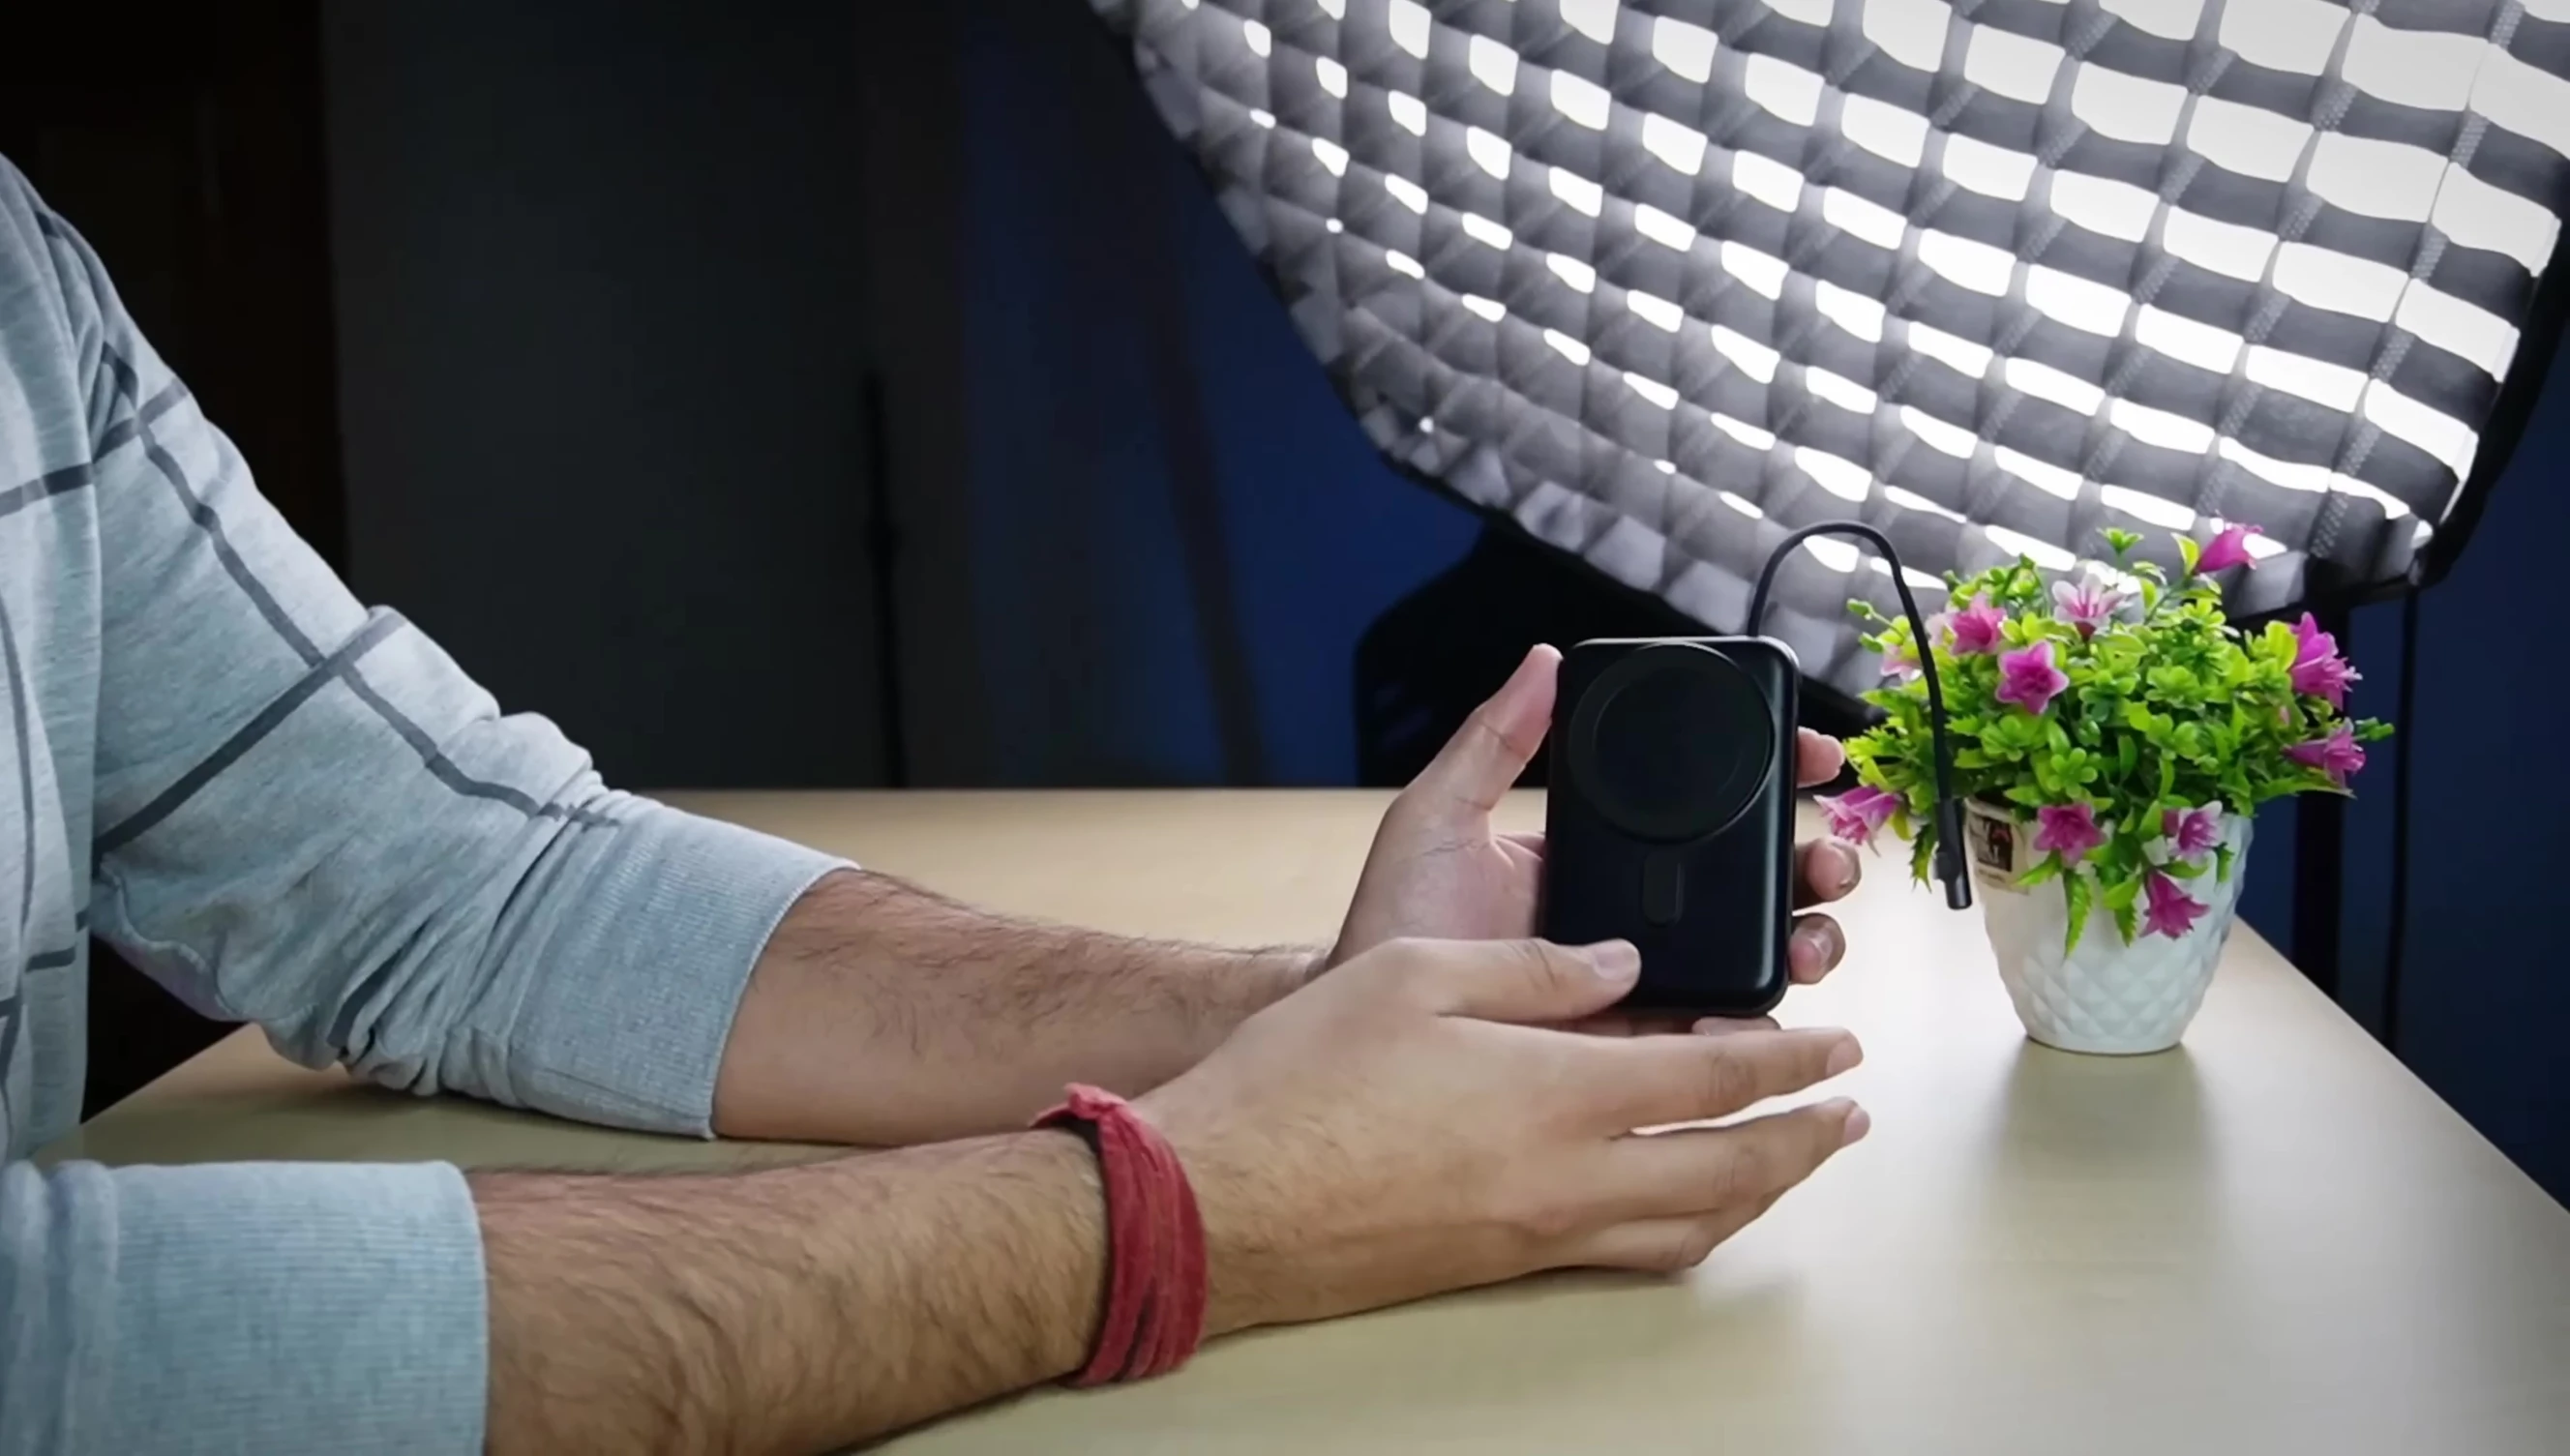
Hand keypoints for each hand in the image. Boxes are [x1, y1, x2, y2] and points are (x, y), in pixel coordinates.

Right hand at [1141, 936, 1868, 1333]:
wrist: (1223, 1200)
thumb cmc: (1301, 1082)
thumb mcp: (1416, 974)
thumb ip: (1535, 969)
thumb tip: (1620, 963)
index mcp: (1557, 1090)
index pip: (1716, 1077)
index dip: (1792, 1060)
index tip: (1839, 1048)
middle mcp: (1567, 1176)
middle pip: (1731, 1170)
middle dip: (1804, 1141)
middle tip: (1850, 1116)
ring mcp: (1539, 1233)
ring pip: (1692, 1227)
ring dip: (1759, 1193)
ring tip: (1790, 1163)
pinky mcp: (1503, 1265)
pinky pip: (1633, 1256)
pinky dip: (1687, 1229)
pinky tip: (1682, 1209)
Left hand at [1330, 645, 1865, 1024]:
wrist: (1375, 1033)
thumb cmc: (1398, 927)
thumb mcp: (1438, 819)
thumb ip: (1491, 742)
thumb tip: (1540, 662)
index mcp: (1605, 851)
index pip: (1705, 805)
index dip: (1770, 775)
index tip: (1810, 751)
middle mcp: (1639, 913)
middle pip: (1756, 877)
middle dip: (1814, 857)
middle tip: (1824, 851)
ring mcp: (1651, 979)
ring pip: (1762, 951)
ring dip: (1811, 933)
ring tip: (1812, 930)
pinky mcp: (1647, 1046)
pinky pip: (1727, 1034)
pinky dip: (1761, 1022)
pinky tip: (1760, 1007)